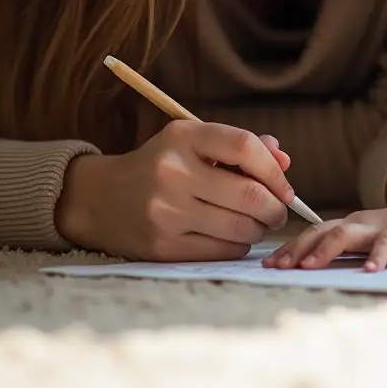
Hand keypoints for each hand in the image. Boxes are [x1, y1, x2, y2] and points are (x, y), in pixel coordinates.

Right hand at [56, 121, 294, 260]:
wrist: (101, 199)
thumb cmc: (163, 166)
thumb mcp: (195, 143)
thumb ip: (242, 147)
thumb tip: (284, 162)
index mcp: (183, 136)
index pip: (245, 146)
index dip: (274, 170)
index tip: (285, 187)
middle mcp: (172, 171)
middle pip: (249, 194)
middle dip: (275, 208)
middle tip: (278, 211)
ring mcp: (165, 211)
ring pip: (240, 228)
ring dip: (259, 229)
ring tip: (256, 224)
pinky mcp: (162, 247)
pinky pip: (222, 251)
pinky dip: (238, 246)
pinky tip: (232, 237)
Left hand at [263, 195, 386, 271]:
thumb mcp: (365, 240)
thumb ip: (342, 251)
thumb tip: (306, 270)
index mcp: (347, 225)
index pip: (311, 234)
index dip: (289, 248)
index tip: (267, 265)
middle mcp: (357, 224)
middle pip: (321, 232)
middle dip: (297, 249)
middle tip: (278, 267)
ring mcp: (377, 228)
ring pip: (346, 235)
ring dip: (325, 250)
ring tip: (309, 267)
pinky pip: (385, 246)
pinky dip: (376, 258)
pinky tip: (369, 273)